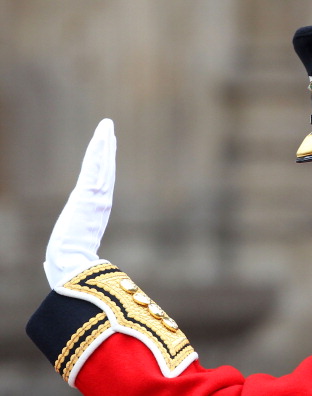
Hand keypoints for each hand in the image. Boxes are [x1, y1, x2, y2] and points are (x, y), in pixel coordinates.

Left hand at [44, 119, 116, 288]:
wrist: (72, 268)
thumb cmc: (68, 267)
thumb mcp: (67, 253)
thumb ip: (63, 252)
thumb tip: (49, 264)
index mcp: (95, 213)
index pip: (101, 184)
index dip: (105, 167)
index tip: (107, 152)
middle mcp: (100, 201)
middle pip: (105, 169)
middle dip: (107, 149)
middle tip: (109, 129)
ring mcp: (97, 196)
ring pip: (103, 164)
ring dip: (104, 142)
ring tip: (107, 125)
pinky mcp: (89, 192)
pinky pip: (95, 165)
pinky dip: (100, 148)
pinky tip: (103, 134)